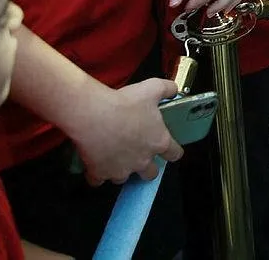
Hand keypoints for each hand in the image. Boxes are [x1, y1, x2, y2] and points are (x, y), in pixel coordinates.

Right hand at [65, 77, 182, 184]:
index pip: (175, 154)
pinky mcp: (100, 173)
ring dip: (121, 168)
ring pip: (124, 177)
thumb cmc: (123, 103)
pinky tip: (94, 163)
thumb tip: (172, 90)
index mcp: (158, 141)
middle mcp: (142, 161)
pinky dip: (96, 173)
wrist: (94, 114)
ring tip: (114, 154)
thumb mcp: (152, 88)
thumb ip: (167, 89)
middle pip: (151, 173)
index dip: (173, 151)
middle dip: (146, 166)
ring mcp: (121, 169)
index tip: (169, 150)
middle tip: (138, 154)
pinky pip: (98, 180)